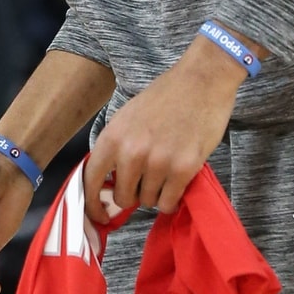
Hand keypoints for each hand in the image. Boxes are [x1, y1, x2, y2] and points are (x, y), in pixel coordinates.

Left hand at [84, 36, 246, 219]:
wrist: (202, 80)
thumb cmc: (166, 96)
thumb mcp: (128, 118)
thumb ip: (116, 148)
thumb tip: (109, 182)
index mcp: (112, 137)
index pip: (91, 181)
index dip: (92, 203)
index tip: (100, 214)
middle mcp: (131, 153)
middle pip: (123, 197)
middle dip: (134, 194)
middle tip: (147, 181)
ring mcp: (158, 162)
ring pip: (148, 201)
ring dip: (156, 193)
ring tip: (167, 172)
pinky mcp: (184, 169)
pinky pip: (169, 202)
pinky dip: (172, 198)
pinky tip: (177, 181)